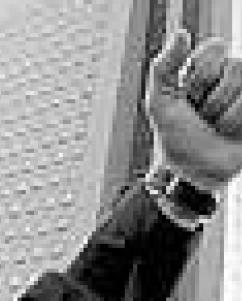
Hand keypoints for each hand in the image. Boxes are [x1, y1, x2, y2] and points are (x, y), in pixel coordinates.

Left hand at [145, 30, 241, 191]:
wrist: (195, 174)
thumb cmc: (175, 140)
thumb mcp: (159, 103)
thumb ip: (163, 66)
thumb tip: (182, 33)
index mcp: (204, 72)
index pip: (214, 49)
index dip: (199, 74)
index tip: (186, 96)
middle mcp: (230, 80)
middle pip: (235, 65)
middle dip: (212, 97)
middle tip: (202, 116)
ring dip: (225, 111)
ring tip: (216, 127)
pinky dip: (237, 120)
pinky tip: (231, 133)